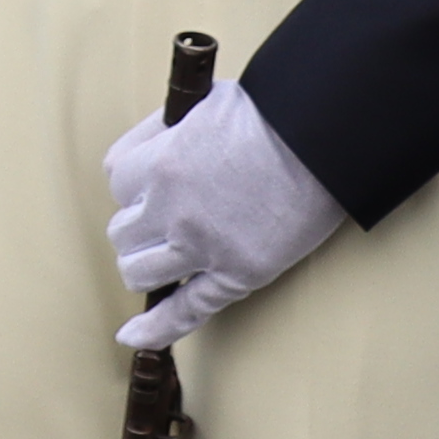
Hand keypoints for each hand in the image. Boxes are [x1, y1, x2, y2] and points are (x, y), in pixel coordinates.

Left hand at [106, 75, 344, 346]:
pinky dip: (156, 328)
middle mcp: (171, 210)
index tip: (150, 181)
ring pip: (138, 271)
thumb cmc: (268, 116)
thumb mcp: (201, 102)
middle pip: (122, 230)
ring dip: (144, 264)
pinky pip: (184, 310)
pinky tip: (132, 336)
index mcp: (159, 164)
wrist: (323, 144)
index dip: (133, 181)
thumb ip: (163, 129)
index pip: (115, 180)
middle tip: (164, 216)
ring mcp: (202, 247)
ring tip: (159, 256)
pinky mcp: (236, 275)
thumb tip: (145, 148)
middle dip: (139, 223)